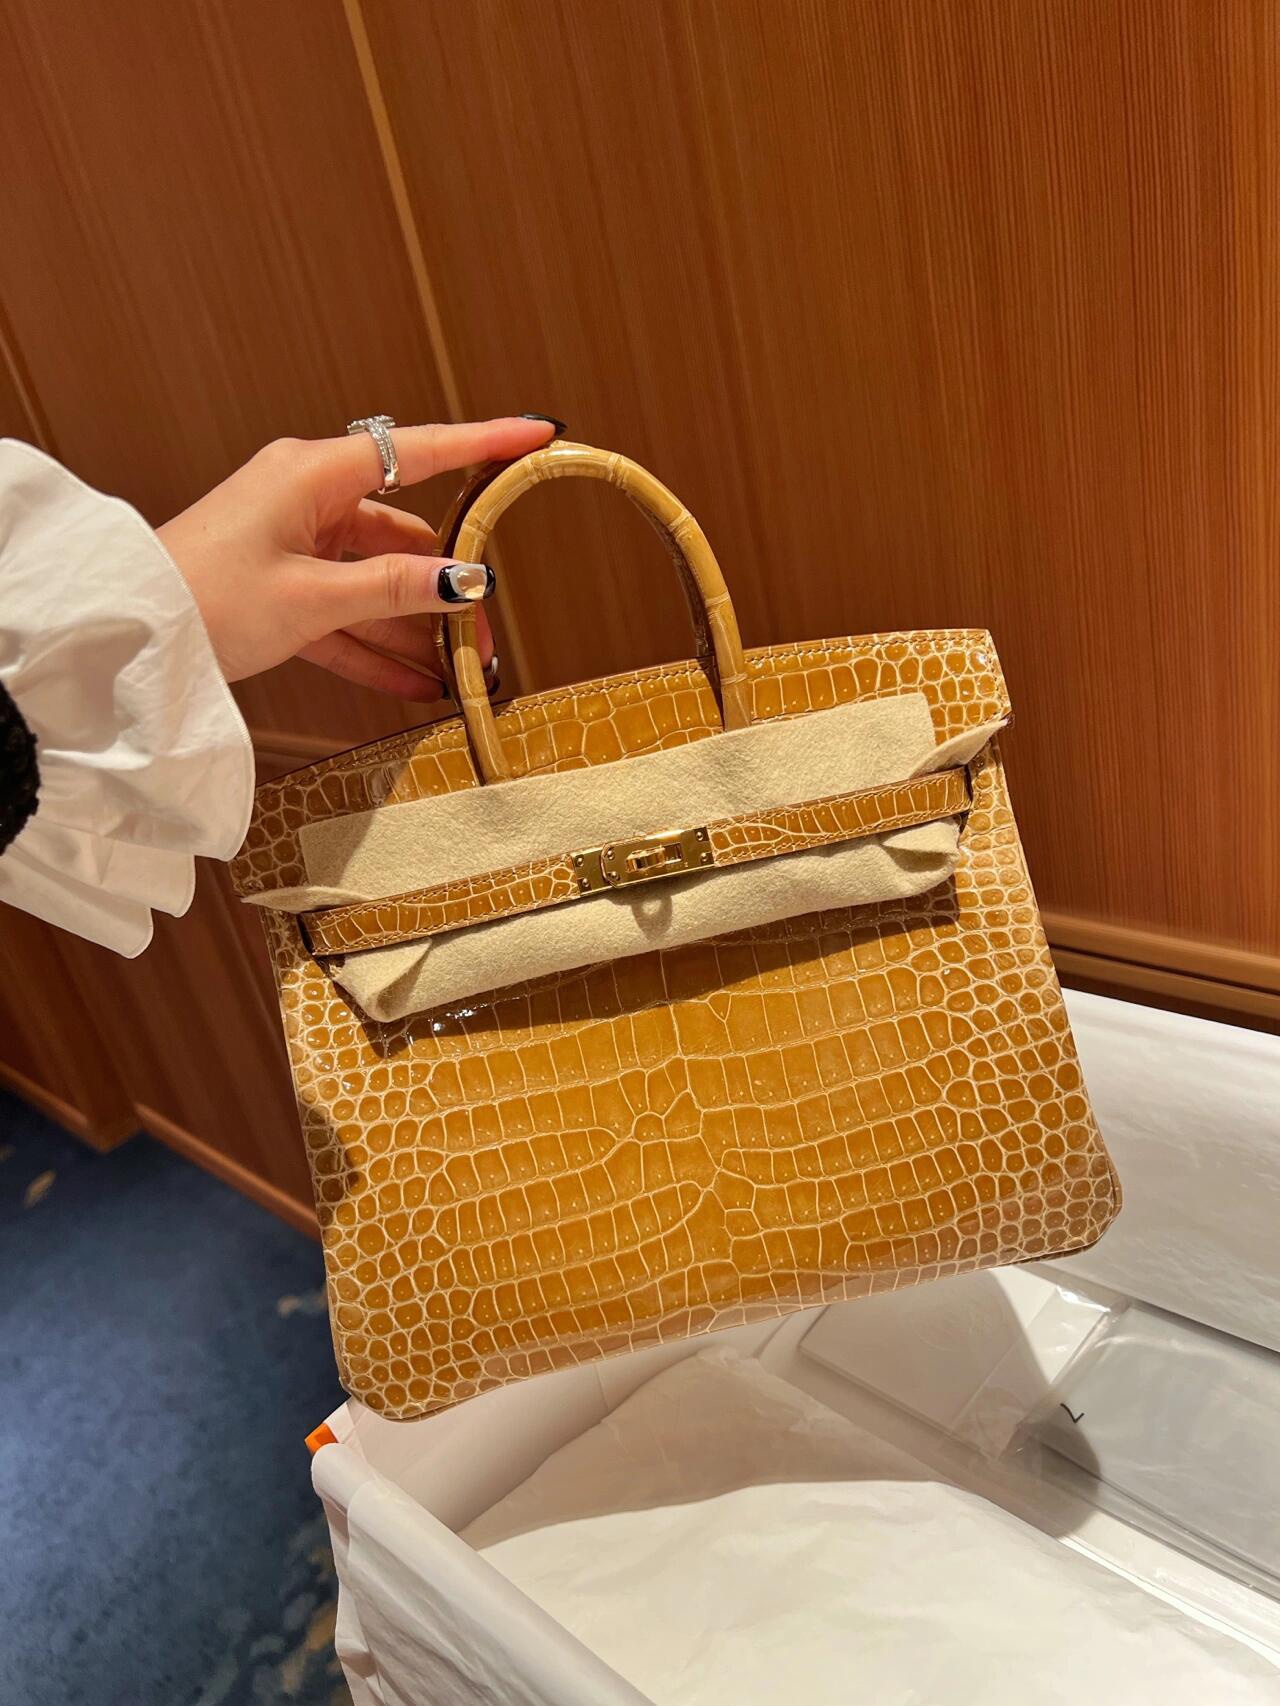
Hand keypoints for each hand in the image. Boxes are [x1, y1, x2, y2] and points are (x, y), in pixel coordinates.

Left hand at [157, 416, 556, 698]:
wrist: (129, 637)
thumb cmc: (203, 598)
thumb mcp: (312, 599)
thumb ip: (395, 590)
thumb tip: (466, 582)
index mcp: (314, 476)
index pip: (420, 451)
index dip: (484, 443)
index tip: (537, 435)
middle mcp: (307, 500)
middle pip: (403, 536)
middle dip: (448, 589)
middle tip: (486, 638)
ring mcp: (292, 545)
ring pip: (376, 583)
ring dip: (414, 629)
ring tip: (458, 674)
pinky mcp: (278, 589)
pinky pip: (343, 615)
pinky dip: (375, 648)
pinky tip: (415, 686)